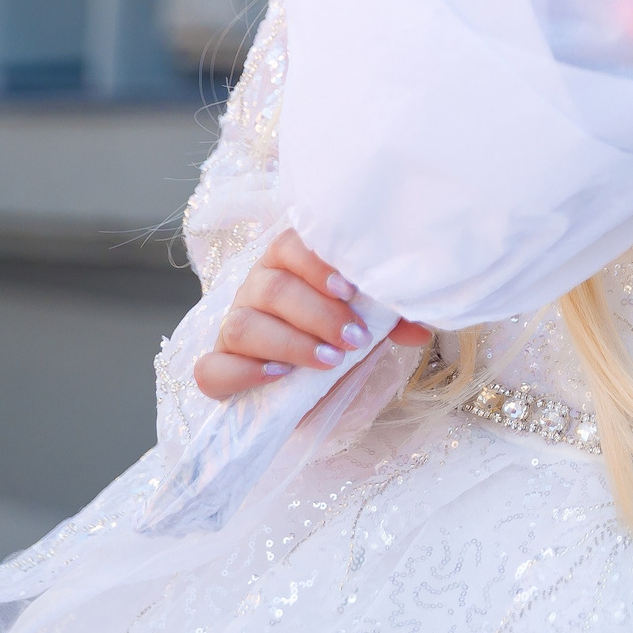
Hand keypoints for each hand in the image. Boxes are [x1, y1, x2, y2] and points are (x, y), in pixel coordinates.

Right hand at [193, 229, 431, 400]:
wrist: (313, 387)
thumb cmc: (338, 337)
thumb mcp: (369, 324)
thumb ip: (390, 319)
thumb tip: (419, 326)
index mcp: (290, 263)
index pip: (291, 245)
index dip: (317, 264)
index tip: (350, 290)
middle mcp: (256, 287)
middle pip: (273, 288)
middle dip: (318, 314)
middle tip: (354, 339)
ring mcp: (233, 325)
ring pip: (243, 326)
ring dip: (289, 343)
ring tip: (329, 362)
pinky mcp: (219, 366)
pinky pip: (212, 368)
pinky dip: (243, 373)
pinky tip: (278, 376)